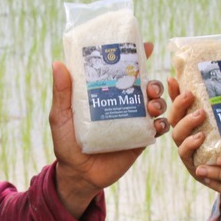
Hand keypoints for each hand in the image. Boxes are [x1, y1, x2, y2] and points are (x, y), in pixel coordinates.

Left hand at [50, 41, 169, 218]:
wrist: (79, 175)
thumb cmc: (66, 144)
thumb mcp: (61, 116)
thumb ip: (62, 93)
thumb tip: (58, 63)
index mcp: (105, 93)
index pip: (123, 71)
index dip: (137, 56)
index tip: (148, 46)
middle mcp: (122, 104)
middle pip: (145, 85)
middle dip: (153, 82)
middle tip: (150, 87)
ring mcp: (133, 121)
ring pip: (156, 104)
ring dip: (159, 101)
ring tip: (152, 105)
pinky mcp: (140, 139)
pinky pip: (158, 128)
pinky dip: (163, 123)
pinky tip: (158, 124)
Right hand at [166, 77, 206, 182]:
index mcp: (191, 122)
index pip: (179, 104)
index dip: (173, 92)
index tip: (173, 79)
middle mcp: (186, 134)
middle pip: (175, 117)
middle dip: (179, 105)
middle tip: (189, 95)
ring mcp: (187, 148)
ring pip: (178, 134)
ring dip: (187, 123)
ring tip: (200, 114)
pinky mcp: (192, 163)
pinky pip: (185, 153)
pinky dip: (190, 144)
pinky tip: (200, 137)